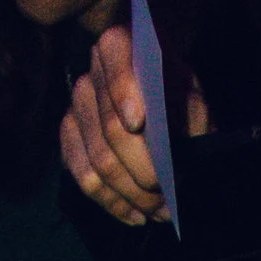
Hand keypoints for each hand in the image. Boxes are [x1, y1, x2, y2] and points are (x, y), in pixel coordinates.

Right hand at [60, 20, 185, 225]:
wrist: (157, 102)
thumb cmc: (177, 99)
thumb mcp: (191, 98)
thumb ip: (188, 111)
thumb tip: (173, 143)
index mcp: (121, 45)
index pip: (117, 61)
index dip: (124, 92)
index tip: (138, 122)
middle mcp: (92, 71)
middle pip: (111, 129)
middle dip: (142, 171)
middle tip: (167, 197)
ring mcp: (76, 106)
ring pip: (98, 161)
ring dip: (132, 194)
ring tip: (159, 211)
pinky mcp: (68, 137)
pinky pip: (84, 178)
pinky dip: (113, 203)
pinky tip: (136, 215)